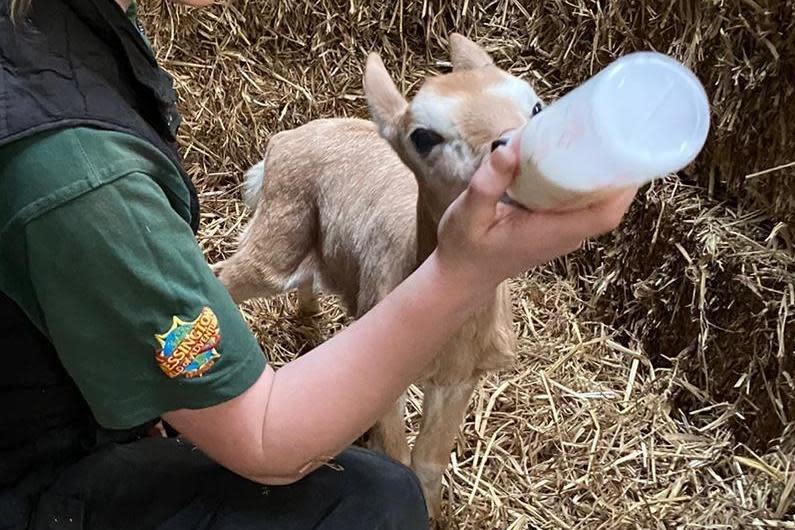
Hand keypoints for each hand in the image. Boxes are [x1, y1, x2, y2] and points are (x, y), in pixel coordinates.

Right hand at [436, 144, 635, 287]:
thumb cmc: (463, 249)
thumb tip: (508, 149)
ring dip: (601, 172)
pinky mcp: (553, 228)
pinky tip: (572, 156)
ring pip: (595, 202)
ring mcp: (561, 234)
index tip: (628, 150)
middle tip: (612, 127)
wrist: (459, 279)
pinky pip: (579, 203)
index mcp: (551, 233)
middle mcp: (564, 235)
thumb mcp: (467, 215)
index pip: (605, 215)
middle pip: (608, 204)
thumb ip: (487, 184)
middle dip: (615, 168)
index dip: (624, 185)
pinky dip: (582, 180)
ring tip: (598, 134)